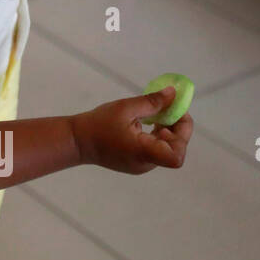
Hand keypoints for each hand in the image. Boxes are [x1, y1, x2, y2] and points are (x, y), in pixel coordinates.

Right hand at [70, 87, 192, 174]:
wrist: (76, 141)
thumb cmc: (98, 124)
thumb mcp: (125, 108)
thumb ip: (152, 102)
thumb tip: (173, 94)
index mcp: (143, 152)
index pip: (177, 156)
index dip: (183, 134)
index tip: (172, 115)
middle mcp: (146, 163)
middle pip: (175, 149)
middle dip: (176, 126)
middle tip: (165, 107)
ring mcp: (142, 165)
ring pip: (167, 149)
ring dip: (166, 129)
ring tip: (152, 113)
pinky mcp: (136, 163)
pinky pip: (155, 150)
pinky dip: (156, 135)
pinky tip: (143, 123)